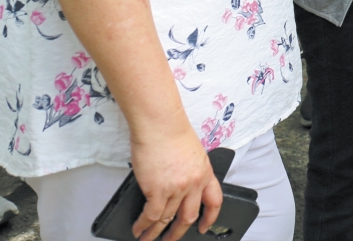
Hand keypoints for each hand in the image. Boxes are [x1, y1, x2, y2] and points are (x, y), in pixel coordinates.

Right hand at [128, 124, 222, 240]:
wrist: (160, 124)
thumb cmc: (172, 132)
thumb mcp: (193, 153)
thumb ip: (190, 171)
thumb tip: (179, 187)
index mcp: (205, 173)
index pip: (214, 201)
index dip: (209, 218)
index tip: (204, 227)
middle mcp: (193, 184)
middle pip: (189, 217)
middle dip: (178, 232)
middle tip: (171, 240)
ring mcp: (176, 189)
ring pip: (167, 219)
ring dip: (156, 232)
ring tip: (148, 239)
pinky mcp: (157, 191)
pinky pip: (151, 216)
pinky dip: (144, 225)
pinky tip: (139, 229)